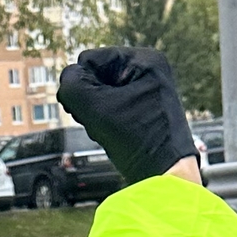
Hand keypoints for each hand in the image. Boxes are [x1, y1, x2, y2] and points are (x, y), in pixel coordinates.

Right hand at [56, 47, 196, 187]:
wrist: (169, 176)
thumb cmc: (142, 143)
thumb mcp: (98, 109)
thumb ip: (73, 87)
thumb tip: (67, 79)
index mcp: (144, 60)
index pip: (90, 60)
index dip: (82, 86)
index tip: (94, 110)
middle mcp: (149, 70)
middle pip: (97, 76)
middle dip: (91, 101)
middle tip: (106, 122)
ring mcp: (148, 91)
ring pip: (102, 94)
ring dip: (97, 114)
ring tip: (112, 131)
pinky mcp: (144, 110)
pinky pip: (113, 108)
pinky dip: (107, 122)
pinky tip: (115, 136)